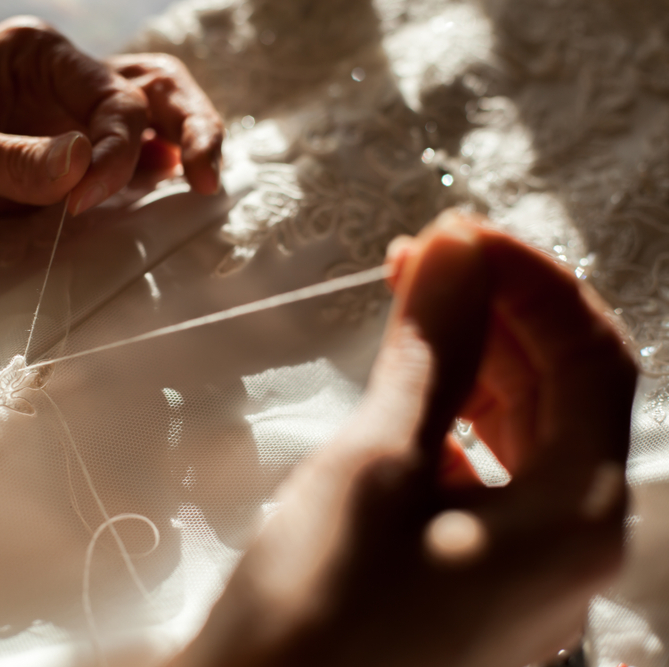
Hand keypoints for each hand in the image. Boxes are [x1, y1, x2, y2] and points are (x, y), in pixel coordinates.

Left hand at [0, 19, 223, 226]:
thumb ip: (10, 159)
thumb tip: (84, 169)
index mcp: (37, 58)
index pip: (112, 99)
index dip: (116, 151)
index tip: (84, 200)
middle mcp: (59, 88)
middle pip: (153, 93)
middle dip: (189, 127)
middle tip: (205, 176)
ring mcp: (59, 130)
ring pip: (146, 128)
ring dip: (178, 151)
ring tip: (201, 186)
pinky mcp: (50, 172)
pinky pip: (114, 173)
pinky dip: (142, 186)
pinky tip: (157, 204)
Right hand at [172, 211, 636, 666]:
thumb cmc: (317, 607)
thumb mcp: (377, 462)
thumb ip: (432, 350)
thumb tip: (457, 246)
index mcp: (578, 516)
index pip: (592, 358)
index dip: (532, 280)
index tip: (458, 230)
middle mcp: (571, 544)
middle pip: (563, 390)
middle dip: (499, 310)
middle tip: (425, 256)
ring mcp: (525, 566)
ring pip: (523, 428)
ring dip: (473, 356)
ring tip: (411, 299)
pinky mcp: (475, 574)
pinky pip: (487, 471)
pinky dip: (451, 413)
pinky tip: (406, 383)